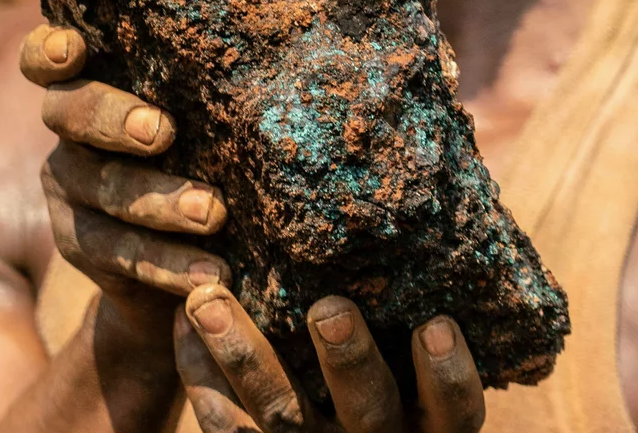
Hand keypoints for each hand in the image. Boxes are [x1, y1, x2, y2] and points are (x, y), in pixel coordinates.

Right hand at [19, 24, 230, 308]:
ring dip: (160, 202)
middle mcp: (70, 136)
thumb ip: (204, 88)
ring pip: (105, 190)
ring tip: (212, 213)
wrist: (178, 248)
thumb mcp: (198, 117)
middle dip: (114, 120)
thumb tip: (270, 41)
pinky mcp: (83, 247)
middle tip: (163, 132)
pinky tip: (210, 275)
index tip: (73, 49)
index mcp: (92, 88)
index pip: (46, 60)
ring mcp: (71, 192)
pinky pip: (123, 255)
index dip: (49, 51)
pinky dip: (170, 264)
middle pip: (70, 114)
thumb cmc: (200, 150)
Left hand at [175, 285, 484, 432]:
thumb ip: (426, 325)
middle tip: (328, 308)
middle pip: (365, 411)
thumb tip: (433, 225)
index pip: (455, 413)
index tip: (434, 322)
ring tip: (208, 299)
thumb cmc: (392, 386)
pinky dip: (200, 376)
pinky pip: (226, 427)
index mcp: (427, 429)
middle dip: (348, 359)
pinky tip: (182, 322)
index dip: (448, 374)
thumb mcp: (419, 379)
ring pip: (280, 416)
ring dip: (244, 354)